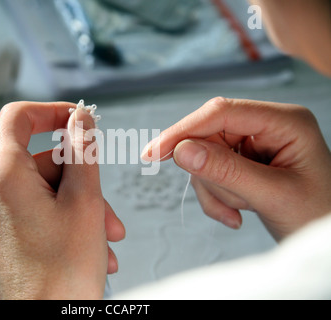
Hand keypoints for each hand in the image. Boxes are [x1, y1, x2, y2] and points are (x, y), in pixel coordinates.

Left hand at [0, 102, 124, 298]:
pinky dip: (60, 218)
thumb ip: (82, 150)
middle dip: (79, 181)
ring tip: (103, 236)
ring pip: (40, 189)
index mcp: (2, 176)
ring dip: (77, 207)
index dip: (51, 111)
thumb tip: (80, 118)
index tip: (76, 119)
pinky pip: (31, 209)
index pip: (18, 117)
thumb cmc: (61, 275)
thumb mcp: (85, 200)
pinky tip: (87, 243)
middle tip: (106, 208)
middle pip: (39, 161)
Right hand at [142, 97, 330, 240]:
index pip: (221, 113)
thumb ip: (226, 171)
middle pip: (209, 136)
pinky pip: (209, 174)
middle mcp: (266, 126)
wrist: (325, 240)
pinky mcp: (242, 161)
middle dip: (210, 174)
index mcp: (284, 121)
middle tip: (228, 202)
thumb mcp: (274, 195)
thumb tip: (181, 151)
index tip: (153, 153)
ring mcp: (252, 144)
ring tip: (242, 210)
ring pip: (204, 158)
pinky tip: (237, 215)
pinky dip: (215, 198)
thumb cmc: (317, 215)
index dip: (184, 130)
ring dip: (215, 190)